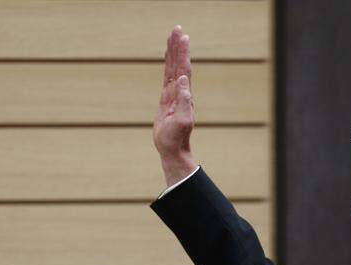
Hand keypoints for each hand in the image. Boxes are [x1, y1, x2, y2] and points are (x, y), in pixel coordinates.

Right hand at [153, 25, 196, 186]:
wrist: (172, 148)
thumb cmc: (176, 138)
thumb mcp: (181, 121)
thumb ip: (184, 101)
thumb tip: (183, 80)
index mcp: (184, 94)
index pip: (183, 68)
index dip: (182, 52)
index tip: (182, 36)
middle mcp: (180, 91)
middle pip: (178, 64)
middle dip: (178, 46)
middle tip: (177, 29)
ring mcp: (173, 94)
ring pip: (173, 68)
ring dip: (173, 52)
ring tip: (173, 36)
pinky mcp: (166, 99)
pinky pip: (167, 77)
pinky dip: (168, 65)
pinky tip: (168, 58)